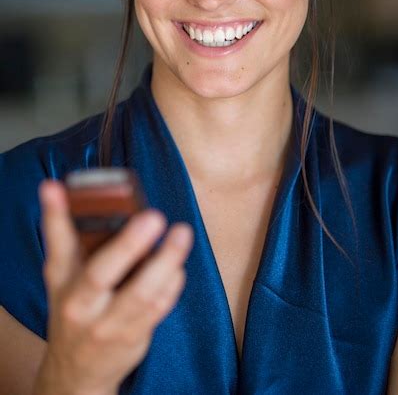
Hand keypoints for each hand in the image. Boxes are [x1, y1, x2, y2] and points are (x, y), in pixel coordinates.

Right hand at [34, 179, 193, 394]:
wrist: (77, 371)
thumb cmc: (74, 309)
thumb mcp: (61, 275)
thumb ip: (62, 233)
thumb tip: (55, 188)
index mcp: (62, 283)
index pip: (57, 247)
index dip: (55, 216)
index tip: (54, 189)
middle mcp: (82, 305)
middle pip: (102, 273)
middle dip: (128, 244)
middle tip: (154, 217)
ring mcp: (109, 324)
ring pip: (141, 293)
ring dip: (166, 261)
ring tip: (181, 234)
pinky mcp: (134, 336)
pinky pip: (157, 309)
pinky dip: (172, 285)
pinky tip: (178, 266)